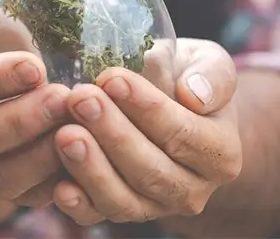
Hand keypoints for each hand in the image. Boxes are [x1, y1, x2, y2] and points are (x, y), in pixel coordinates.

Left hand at [49, 39, 242, 225]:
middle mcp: (192, 190)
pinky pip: (98, 215)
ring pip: (124, 199)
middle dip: (112, 134)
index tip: (112, 79)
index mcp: (220, 153)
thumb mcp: (207, 63)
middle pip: (151, 170)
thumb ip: (211, 75)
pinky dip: (79, 203)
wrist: (167, 106)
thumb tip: (193, 94)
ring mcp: (155, 206)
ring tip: (65, 134)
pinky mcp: (120, 211)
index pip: (183, 135)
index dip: (147, 108)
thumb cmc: (183, 77)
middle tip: (79, 99)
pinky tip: (59, 185)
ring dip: (92, 168)